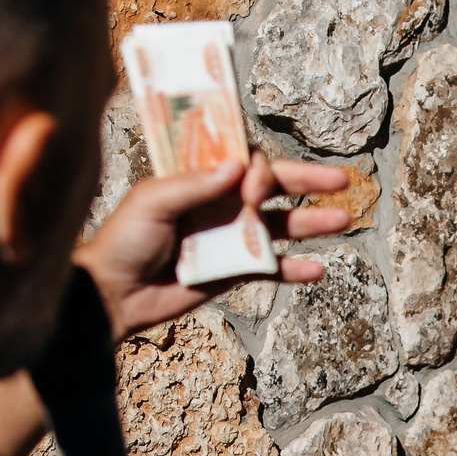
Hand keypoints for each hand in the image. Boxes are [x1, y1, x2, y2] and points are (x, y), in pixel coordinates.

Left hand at [74, 153, 354, 341]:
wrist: (113, 293)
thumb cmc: (123, 239)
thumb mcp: (152, 201)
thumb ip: (194, 185)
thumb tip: (239, 166)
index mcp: (200, 178)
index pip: (244, 161)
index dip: (259, 169)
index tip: (256, 188)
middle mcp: (221, 203)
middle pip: (274, 187)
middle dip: (308, 180)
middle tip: (341, 178)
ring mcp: (230, 237)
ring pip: (281, 225)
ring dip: (312, 222)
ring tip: (343, 220)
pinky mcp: (233, 271)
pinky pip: (271, 268)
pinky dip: (294, 269)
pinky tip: (317, 270)